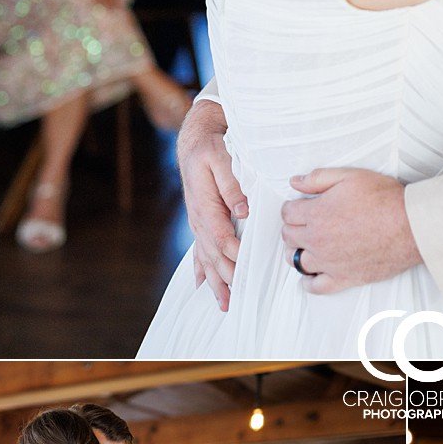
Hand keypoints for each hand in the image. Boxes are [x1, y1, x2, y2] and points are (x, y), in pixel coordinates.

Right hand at [179, 98, 246, 310]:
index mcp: (206, 205)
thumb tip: (242, 210)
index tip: (248, 269)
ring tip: (224, 303)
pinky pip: (198, 250)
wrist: (194, 140)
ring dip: (214, 281)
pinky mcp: (198, 222)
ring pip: (205, 257)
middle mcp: (199, 218)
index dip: (234, 255)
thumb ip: (231, 185)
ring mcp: (197, 222)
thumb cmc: (211, 148)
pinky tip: (201, 284)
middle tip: (239, 298)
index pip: (221, 237)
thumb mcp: (221, 158)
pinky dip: (201, 269)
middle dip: (226, 277)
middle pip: (213, 254)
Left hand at [279, 168, 420, 292]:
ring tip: (306, 245)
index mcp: (316, 214)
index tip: (298, 207)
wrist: (409, 226)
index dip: (292, 208)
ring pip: (296, 261)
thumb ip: (318, 178)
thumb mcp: (349, 176)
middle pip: (289, 236)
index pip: (287, 213)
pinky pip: (315, 286)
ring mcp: (329, 262)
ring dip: (296, 252)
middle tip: (304, 223)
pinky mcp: (343, 278)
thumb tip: (295, 182)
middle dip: (293, 227)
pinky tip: (312, 273)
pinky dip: (309, 281)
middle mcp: (317, 240)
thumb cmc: (384, 200)